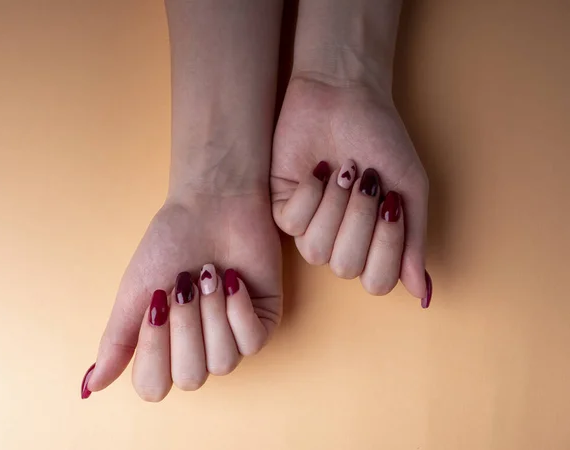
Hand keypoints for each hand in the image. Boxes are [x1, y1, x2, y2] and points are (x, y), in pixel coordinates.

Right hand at [82, 188, 280, 400]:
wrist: (210, 207)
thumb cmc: (170, 245)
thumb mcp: (135, 293)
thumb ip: (116, 341)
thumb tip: (90, 388)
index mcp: (165, 347)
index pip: (153, 386)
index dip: (153, 349)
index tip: (154, 305)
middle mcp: (198, 350)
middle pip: (190, 378)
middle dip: (184, 327)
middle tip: (183, 285)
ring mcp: (232, 338)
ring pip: (222, 363)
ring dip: (211, 313)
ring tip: (207, 275)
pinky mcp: (263, 321)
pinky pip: (251, 341)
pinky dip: (237, 308)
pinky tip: (232, 279)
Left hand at [271, 76, 430, 304]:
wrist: (346, 96)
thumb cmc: (381, 139)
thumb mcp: (409, 187)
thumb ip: (414, 239)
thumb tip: (422, 294)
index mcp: (373, 242)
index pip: (377, 282)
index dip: (386, 248)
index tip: (392, 203)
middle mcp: (340, 241)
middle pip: (346, 268)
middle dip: (360, 220)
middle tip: (366, 180)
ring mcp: (310, 227)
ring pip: (317, 251)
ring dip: (336, 206)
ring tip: (344, 171)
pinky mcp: (281, 209)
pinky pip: (293, 225)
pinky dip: (311, 194)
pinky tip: (318, 170)